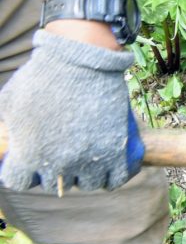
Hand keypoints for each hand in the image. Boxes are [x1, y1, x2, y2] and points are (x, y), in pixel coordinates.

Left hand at [0, 30, 142, 192]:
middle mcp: (59, 164)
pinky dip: (113, 176)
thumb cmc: (42, 77)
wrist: (82, 60)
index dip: (21, 169)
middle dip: (55, 168)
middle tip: (60, 148)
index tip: (28, 157)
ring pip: (87, 184)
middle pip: (55, 183)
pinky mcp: (116, 151)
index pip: (18, 181)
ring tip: (86, 155)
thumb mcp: (10, 102)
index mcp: (28, 155)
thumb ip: (9, 129)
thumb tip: (11, 140)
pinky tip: (108, 164)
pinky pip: (117, 179)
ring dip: (85, 173)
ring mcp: (90, 160)